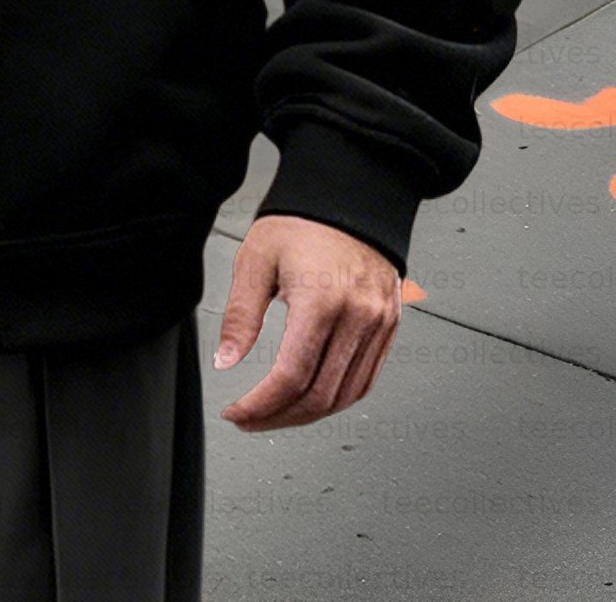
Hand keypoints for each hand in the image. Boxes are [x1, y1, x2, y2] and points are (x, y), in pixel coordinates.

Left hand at [213, 214, 401, 431]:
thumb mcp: (256, 259)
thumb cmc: (302, 221)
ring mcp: (378, 323)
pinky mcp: (388, 325)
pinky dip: (338, 398)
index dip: (261, 405)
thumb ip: (241, 315)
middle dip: (279, 417)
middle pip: (319, 395)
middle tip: (251, 420)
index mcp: (322, 300)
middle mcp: (358, 315)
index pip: (291, 377)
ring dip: (307, 415)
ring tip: (276, 413)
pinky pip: (366, 379)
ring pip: (346, 395)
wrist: (348, 195)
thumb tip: (226, 359)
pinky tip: (312, 398)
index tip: (238, 412)